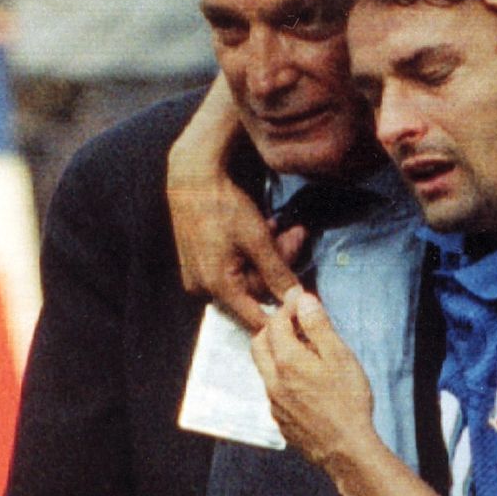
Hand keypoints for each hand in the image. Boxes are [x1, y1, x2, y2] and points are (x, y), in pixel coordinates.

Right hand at [167, 76, 299, 330]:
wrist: (191, 175)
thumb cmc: (224, 205)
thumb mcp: (257, 239)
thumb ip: (279, 273)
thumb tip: (298, 301)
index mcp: (218, 287)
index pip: (256, 320)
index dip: (283, 315)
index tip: (304, 305)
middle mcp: (204, 288)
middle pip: (254, 291)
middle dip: (280, 265)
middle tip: (298, 233)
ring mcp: (199, 277)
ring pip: (246, 276)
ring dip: (268, 255)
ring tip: (280, 226)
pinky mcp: (198, 264)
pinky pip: (232, 267)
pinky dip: (251, 252)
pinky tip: (263, 227)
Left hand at [251, 288, 376, 483]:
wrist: (347, 451)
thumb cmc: (348, 403)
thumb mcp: (340, 357)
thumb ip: (318, 327)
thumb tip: (303, 301)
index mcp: (287, 361)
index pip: (276, 323)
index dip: (288, 308)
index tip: (301, 302)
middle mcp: (273, 381)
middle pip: (259, 343)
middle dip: (273, 328)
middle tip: (295, 323)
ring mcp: (274, 403)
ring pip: (264, 368)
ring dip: (276, 353)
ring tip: (303, 352)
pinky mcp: (281, 420)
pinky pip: (273, 391)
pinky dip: (282, 377)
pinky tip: (304, 383)